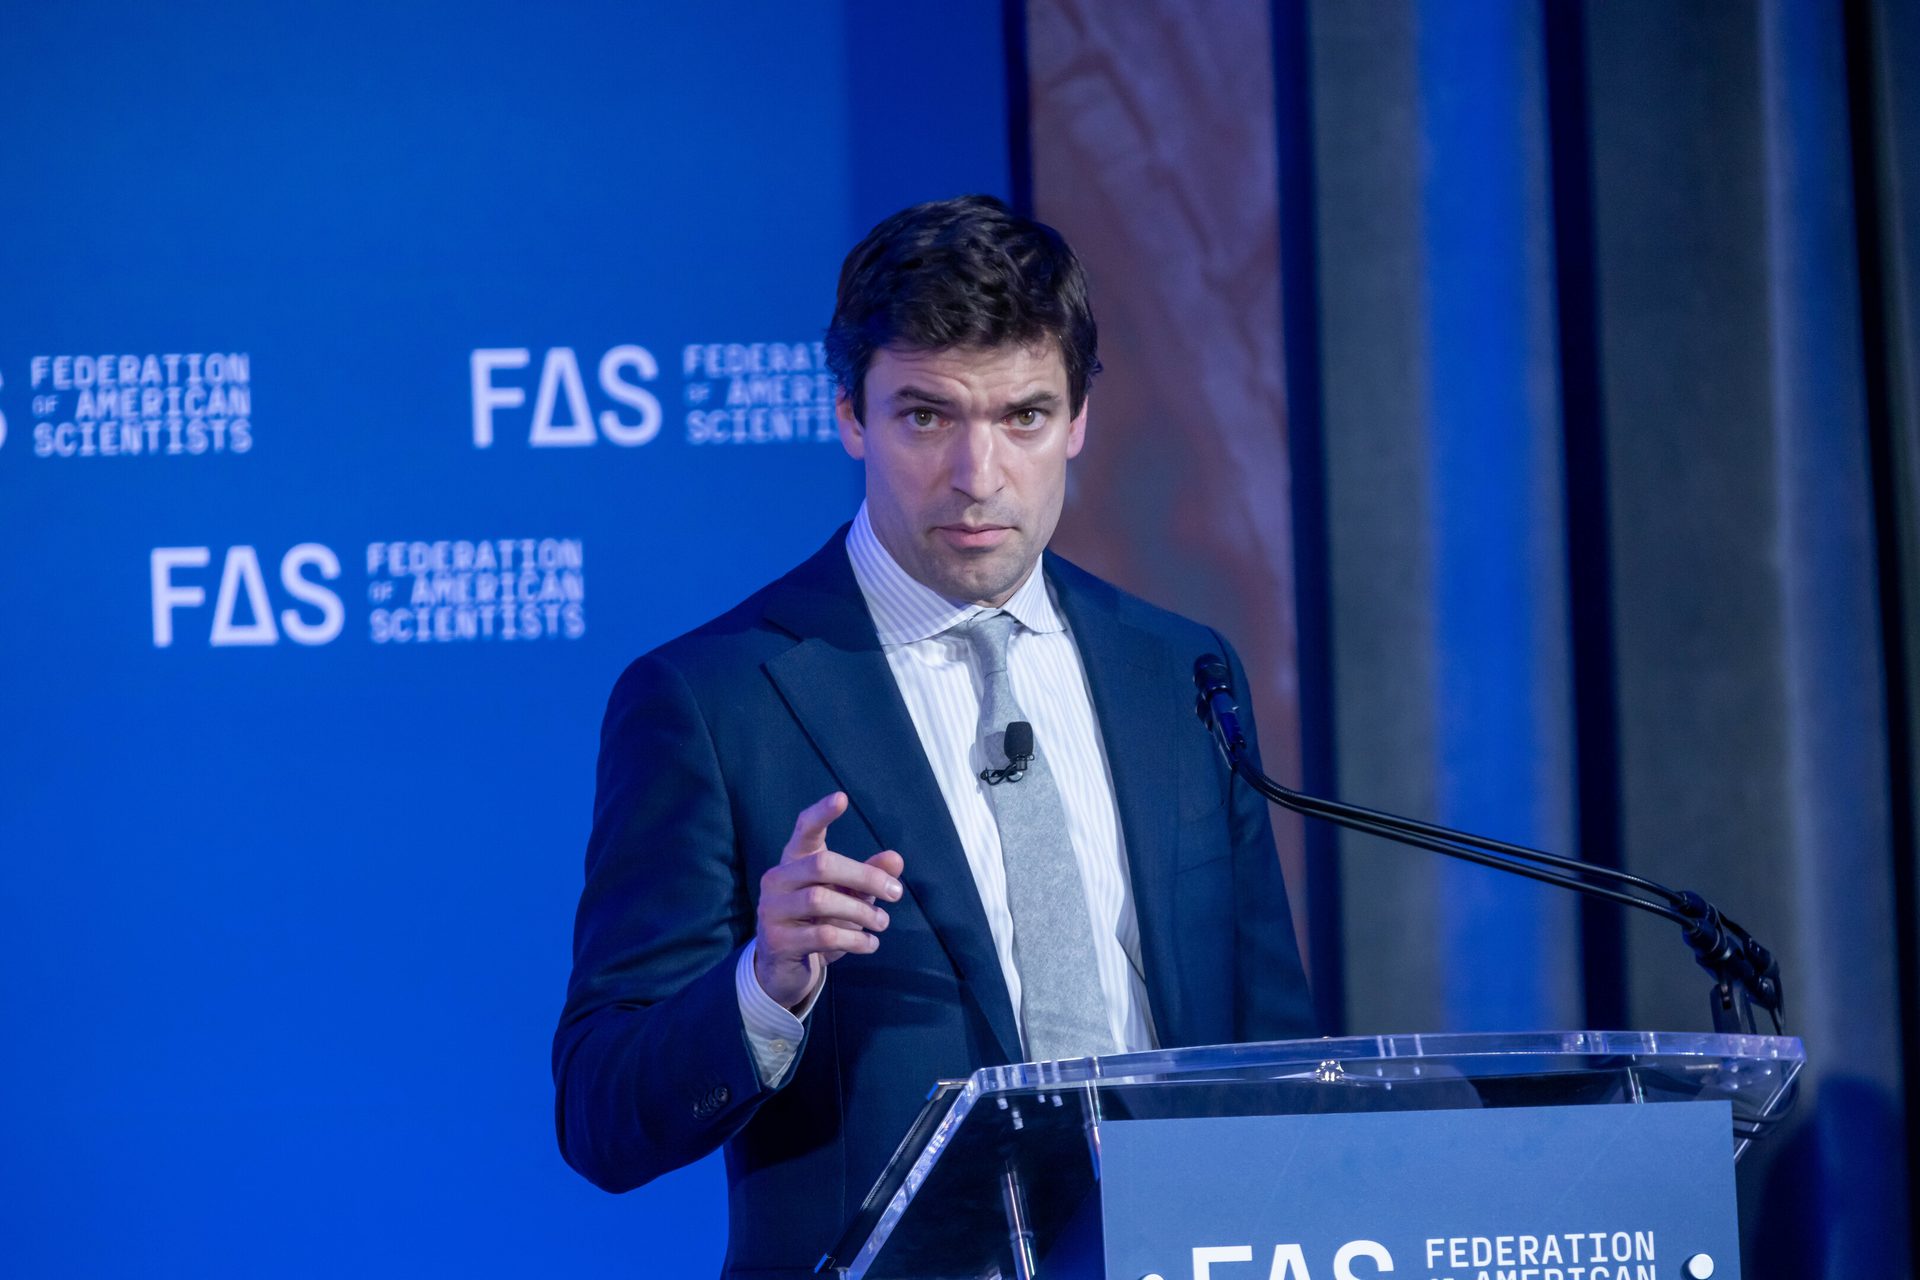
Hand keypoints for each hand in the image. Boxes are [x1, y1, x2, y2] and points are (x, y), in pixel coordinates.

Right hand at [753, 791, 904, 1009]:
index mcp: (794, 861)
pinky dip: (854, 940)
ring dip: (861, 913)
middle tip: (895, 893)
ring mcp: (772, 910)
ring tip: (883, 922)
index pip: (804, 830)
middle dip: (865, 877)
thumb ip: (869, 876)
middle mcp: (777, 880)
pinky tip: (870, 944)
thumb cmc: (818, 921)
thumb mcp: (846, 896)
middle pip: (822, 865)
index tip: (842, 798)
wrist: (783, 967)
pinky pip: (822, 935)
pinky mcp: (777, 941)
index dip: (821, 813)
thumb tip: (896, 859)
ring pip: (821, 901)